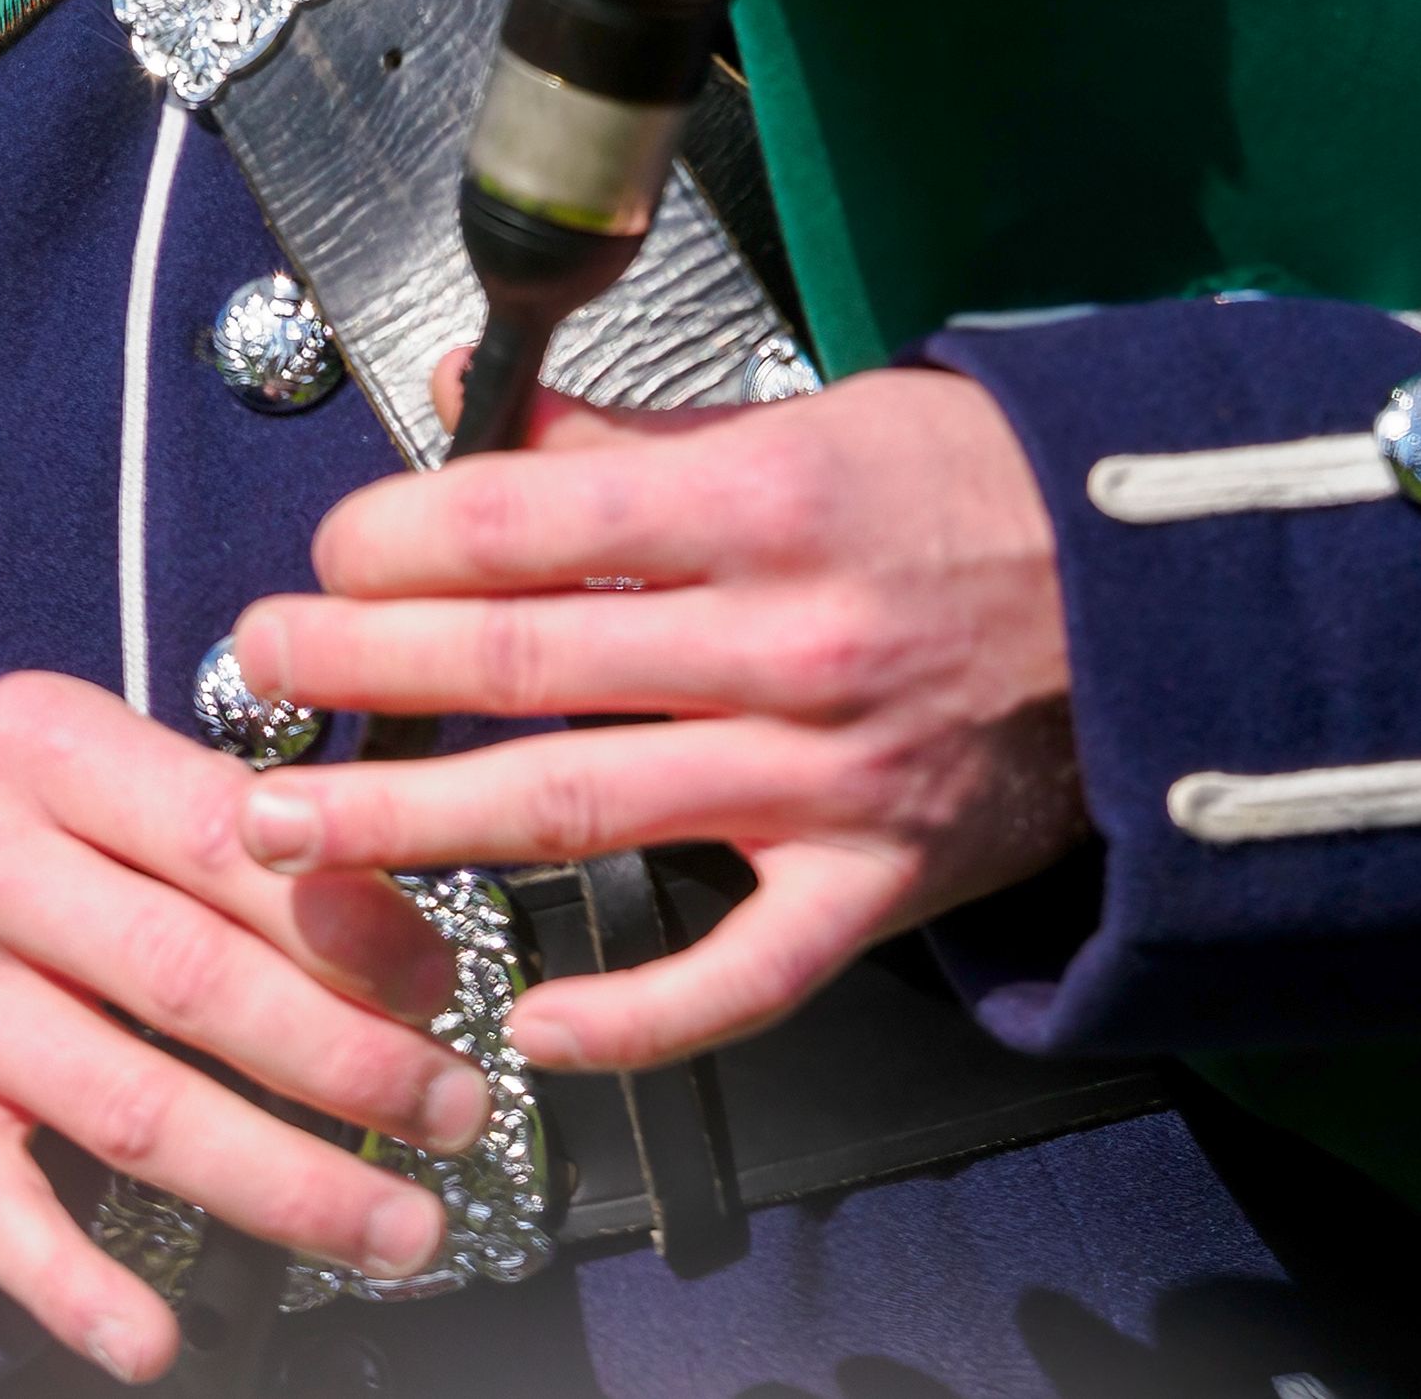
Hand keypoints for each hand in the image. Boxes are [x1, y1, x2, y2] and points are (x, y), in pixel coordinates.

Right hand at [0, 671, 483, 1382]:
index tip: (442, 988)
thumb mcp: (102, 757)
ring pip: (124, 1107)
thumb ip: (228, 822)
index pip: (222, 841)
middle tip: (456, 1114)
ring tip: (394, 1228)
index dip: (345, 924)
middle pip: (189, 982)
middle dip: (346, 1063)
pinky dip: (73, 1285)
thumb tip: (402, 934)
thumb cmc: (7, 803)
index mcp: (49, 751)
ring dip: (277, 1182)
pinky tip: (156, 1340)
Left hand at [225, 371, 1085, 1075]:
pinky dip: (632, 1011)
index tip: (328, 553)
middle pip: (522, 666)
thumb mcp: (810, 419)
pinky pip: (738, 974)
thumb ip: (631, 433)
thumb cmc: (975, 494)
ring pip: (581, 813)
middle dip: (362, 671)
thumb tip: (470, 410)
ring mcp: (824, 777)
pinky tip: (529, 1011)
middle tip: (258, 670)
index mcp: (763, 505)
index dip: (397, 540)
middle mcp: (783, 644)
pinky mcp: (871, 883)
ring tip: (292, 832)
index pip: (528, 520)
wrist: (1162, 597)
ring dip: (416, 827)